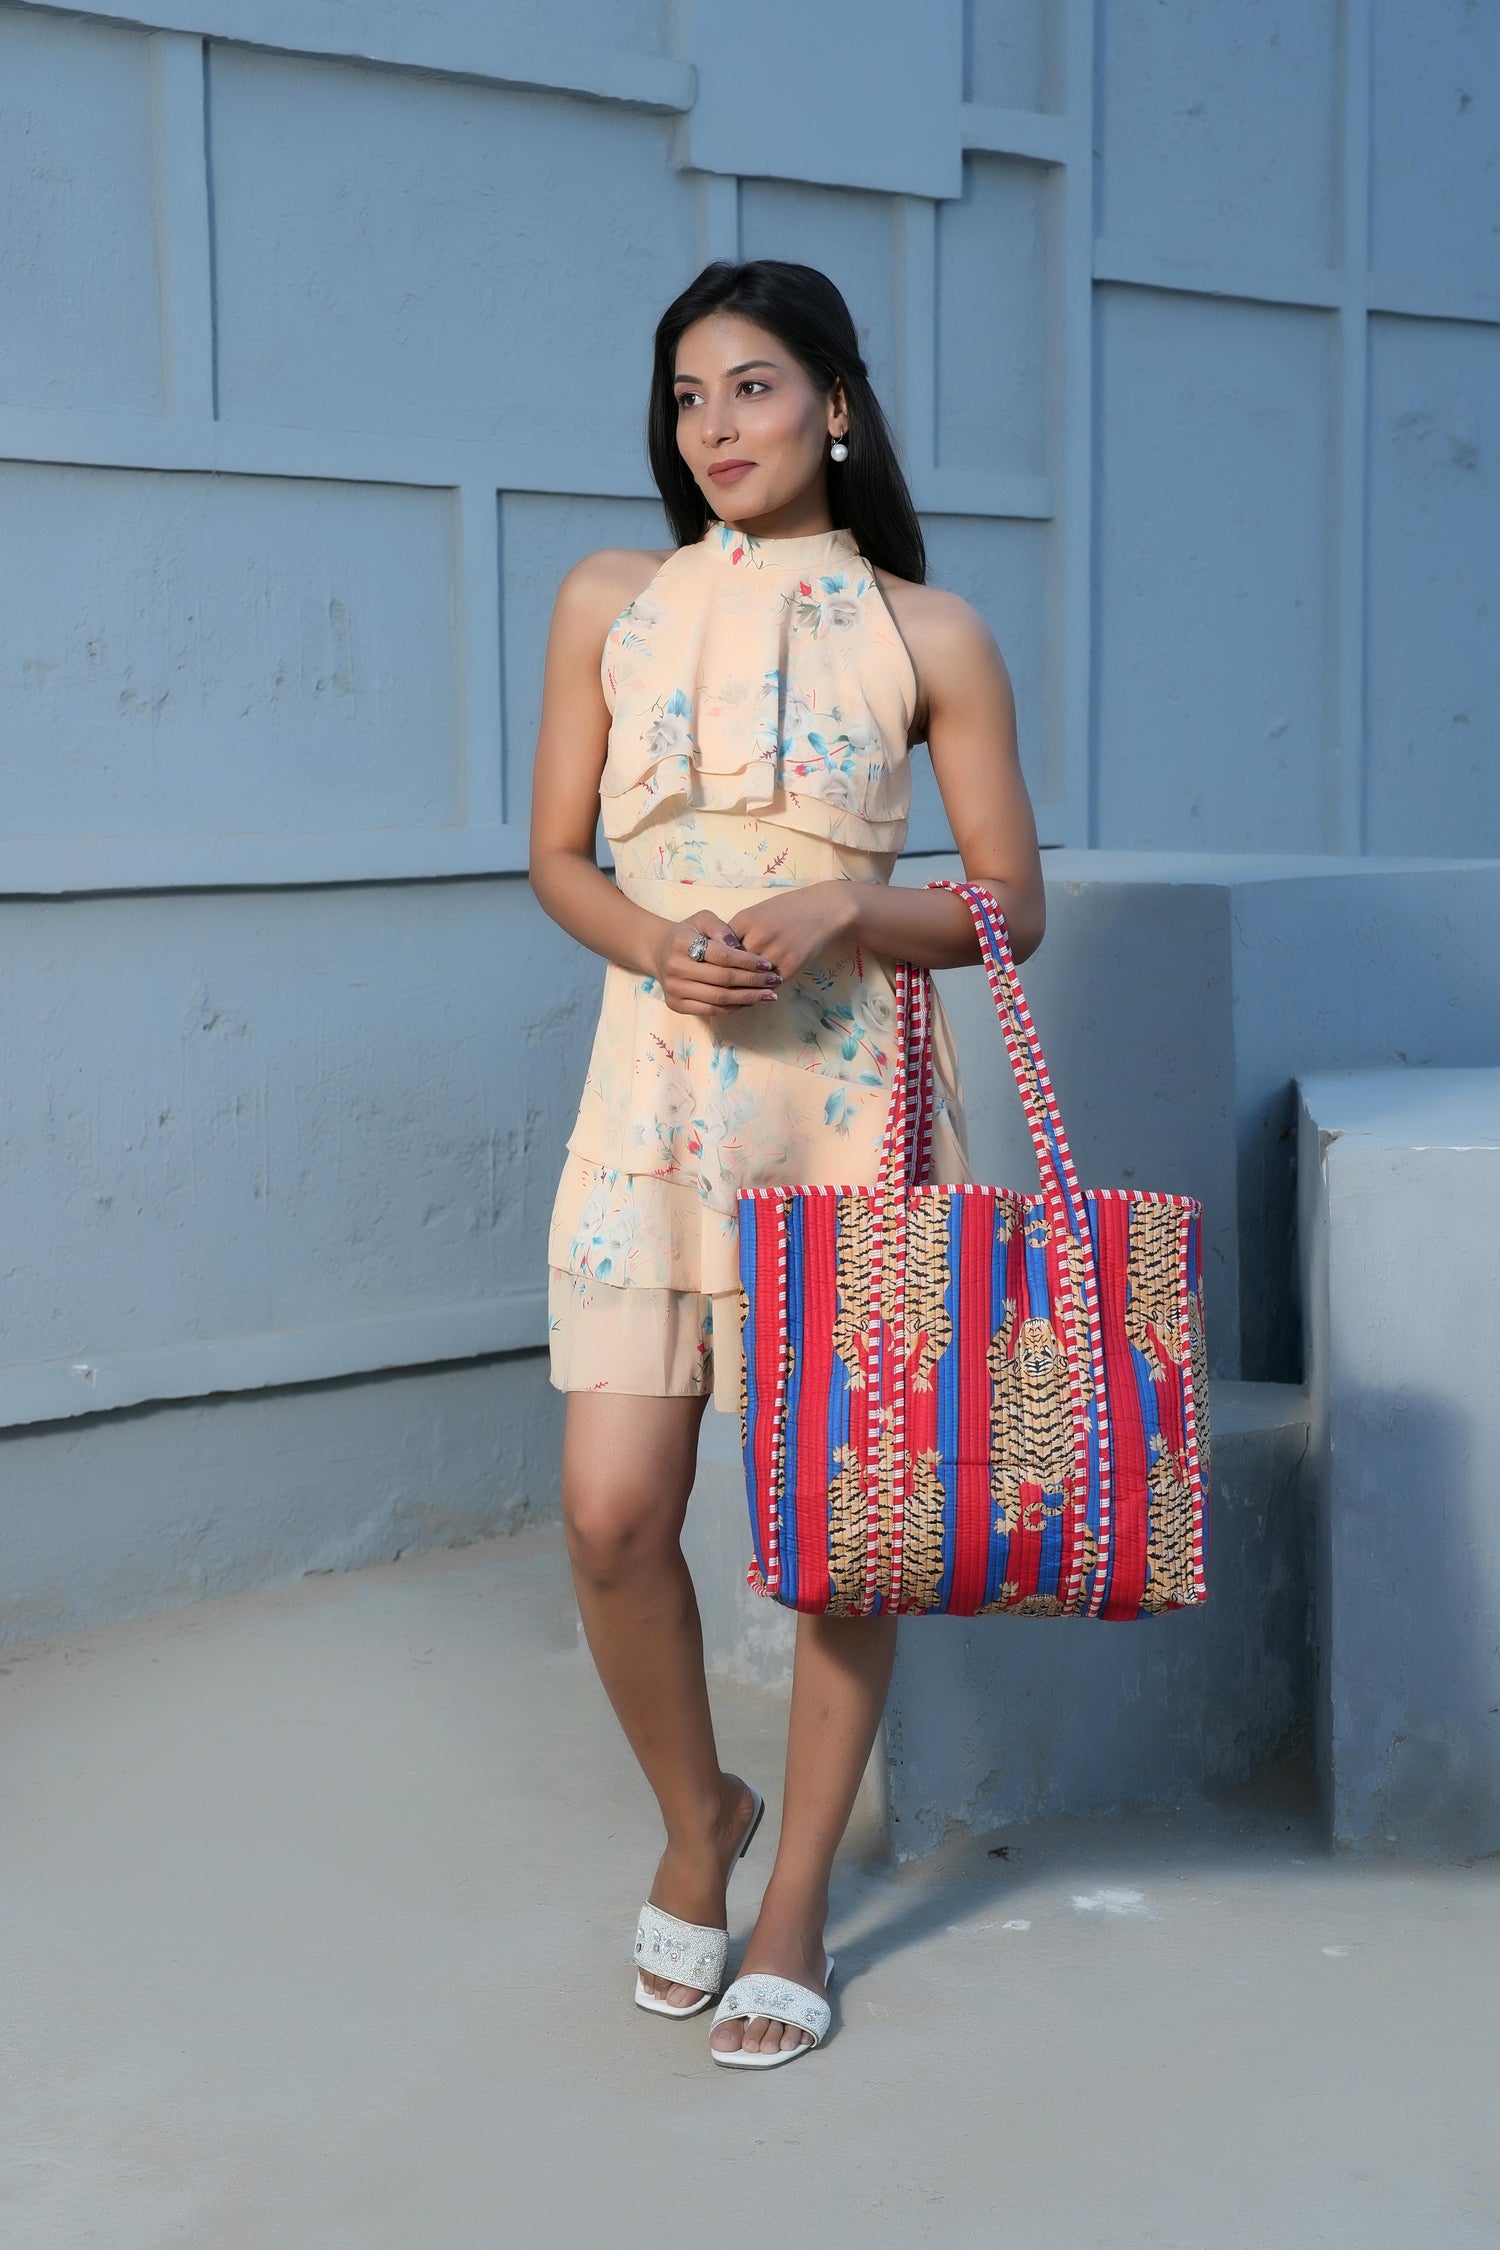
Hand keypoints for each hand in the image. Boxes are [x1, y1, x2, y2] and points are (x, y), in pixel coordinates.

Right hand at [651, 911, 783, 1016]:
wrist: (659, 951)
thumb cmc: (688, 934)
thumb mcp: (702, 919)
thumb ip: (720, 927)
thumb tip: (736, 945)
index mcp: (681, 943)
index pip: (722, 956)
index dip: (747, 961)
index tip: (767, 965)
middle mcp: (675, 968)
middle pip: (722, 979)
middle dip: (753, 981)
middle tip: (773, 981)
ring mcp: (674, 989)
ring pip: (718, 998)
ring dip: (747, 998)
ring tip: (767, 995)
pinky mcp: (676, 1004)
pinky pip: (710, 1010)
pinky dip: (732, 1007)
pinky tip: (748, 1002)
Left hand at [726, 881, 858, 982]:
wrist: (825, 908)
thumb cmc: (789, 909)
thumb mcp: (758, 912)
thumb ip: (739, 930)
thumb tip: (720, 954)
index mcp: (744, 920)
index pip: (719, 949)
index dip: (715, 962)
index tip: (713, 970)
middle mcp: (757, 937)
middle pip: (732, 967)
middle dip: (726, 978)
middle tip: (721, 989)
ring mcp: (774, 953)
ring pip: (750, 980)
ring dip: (744, 988)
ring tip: (737, 995)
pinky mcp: (791, 966)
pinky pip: (769, 985)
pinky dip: (762, 990)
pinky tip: (759, 993)